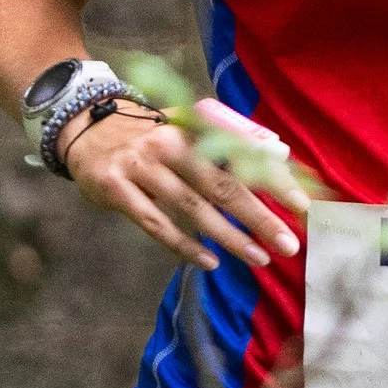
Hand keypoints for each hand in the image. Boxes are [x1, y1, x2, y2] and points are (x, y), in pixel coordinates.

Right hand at [64, 103, 305, 273]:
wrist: (85, 128)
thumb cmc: (148, 135)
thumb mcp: (184, 126)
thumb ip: (226, 140)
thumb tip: (278, 153)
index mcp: (190, 127)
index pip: (242, 156)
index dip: (274, 181)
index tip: (303, 207)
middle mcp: (167, 144)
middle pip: (222, 184)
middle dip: (259, 217)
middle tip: (288, 244)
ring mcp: (139, 167)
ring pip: (192, 207)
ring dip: (229, 236)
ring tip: (258, 258)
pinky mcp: (115, 189)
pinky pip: (155, 223)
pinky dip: (183, 244)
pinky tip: (209, 261)